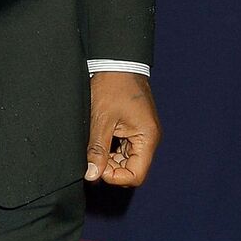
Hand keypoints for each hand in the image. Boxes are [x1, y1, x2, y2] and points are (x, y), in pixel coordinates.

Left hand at [85, 72, 160, 186]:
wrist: (117, 63)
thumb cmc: (112, 87)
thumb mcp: (101, 120)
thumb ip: (97, 149)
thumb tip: (92, 175)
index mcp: (147, 138)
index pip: (136, 175)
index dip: (116, 177)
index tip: (97, 168)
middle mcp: (148, 139)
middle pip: (131, 169)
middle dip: (111, 168)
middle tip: (92, 157)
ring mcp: (142, 134)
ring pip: (126, 160)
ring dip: (109, 159)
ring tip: (95, 146)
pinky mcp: (134, 129)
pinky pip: (124, 149)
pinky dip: (111, 150)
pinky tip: (99, 140)